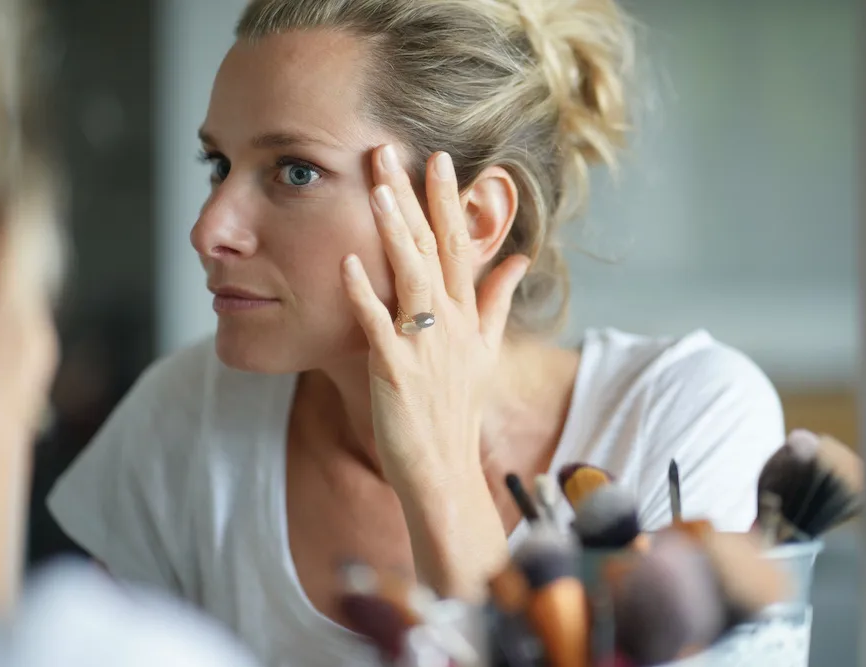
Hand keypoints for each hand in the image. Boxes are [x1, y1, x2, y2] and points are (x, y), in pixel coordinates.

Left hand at [340, 144, 528, 597]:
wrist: (445, 469)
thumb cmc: (458, 410)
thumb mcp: (485, 351)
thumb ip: (497, 302)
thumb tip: (518, 260)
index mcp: (468, 315)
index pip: (459, 246)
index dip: (449, 201)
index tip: (439, 160)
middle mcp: (450, 323)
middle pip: (433, 249)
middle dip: (416, 197)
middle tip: (394, 150)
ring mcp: (424, 345)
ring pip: (410, 276)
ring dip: (395, 230)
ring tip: (378, 187)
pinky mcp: (395, 370)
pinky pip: (377, 325)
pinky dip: (363, 294)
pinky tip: (347, 262)